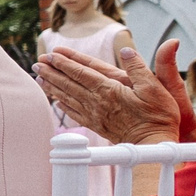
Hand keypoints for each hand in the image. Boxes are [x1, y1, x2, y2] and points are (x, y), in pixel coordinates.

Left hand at [36, 40, 190, 145]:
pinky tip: (57, 101)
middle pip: (70, 83)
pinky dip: (64, 105)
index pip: (82, 72)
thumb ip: (138, 68)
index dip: (66, 62)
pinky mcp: (97, 125)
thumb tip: (126, 50)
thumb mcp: (155, 87)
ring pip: (69, 97)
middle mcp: (98, 101)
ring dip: (53, 86)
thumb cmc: (158, 116)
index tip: (51, 54)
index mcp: (109, 89)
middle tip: (37, 63)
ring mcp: (95, 115)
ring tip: (39, 78)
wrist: (153, 145)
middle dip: (53, 71)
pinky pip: (75, 113)